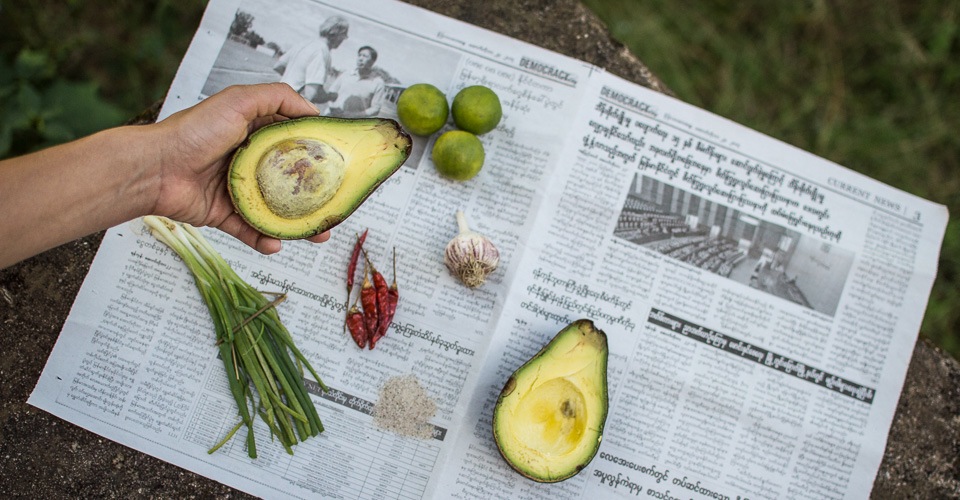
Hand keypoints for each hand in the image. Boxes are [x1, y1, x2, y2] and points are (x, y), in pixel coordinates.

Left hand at [152, 83, 327, 253]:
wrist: (154, 168)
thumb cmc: (193, 132)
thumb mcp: (238, 101)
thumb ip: (277, 97)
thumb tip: (313, 111)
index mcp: (253, 134)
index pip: (292, 143)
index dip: (315, 154)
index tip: (337, 166)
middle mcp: (247, 161)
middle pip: (289, 182)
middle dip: (314, 197)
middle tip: (333, 208)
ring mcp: (236, 190)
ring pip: (275, 210)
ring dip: (296, 224)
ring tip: (315, 234)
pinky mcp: (223, 214)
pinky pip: (249, 230)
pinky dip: (263, 239)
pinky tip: (276, 244)